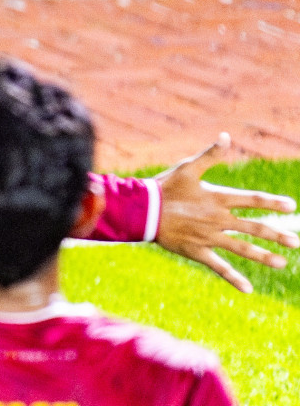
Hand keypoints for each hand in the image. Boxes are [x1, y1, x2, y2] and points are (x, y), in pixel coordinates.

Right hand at [154, 133, 298, 292]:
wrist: (142, 210)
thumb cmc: (165, 186)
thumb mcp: (187, 167)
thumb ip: (210, 155)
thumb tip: (226, 137)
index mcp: (217, 199)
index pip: (252, 200)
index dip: (272, 202)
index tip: (291, 206)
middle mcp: (217, 219)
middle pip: (253, 228)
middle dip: (276, 235)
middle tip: (296, 242)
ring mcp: (208, 237)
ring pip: (241, 249)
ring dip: (263, 256)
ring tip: (282, 263)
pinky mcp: (197, 251)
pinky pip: (219, 267)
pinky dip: (234, 278)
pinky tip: (248, 289)